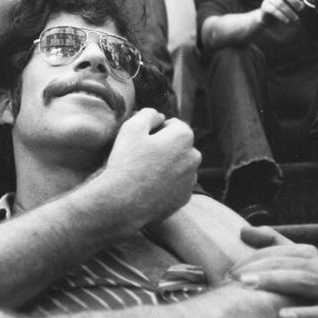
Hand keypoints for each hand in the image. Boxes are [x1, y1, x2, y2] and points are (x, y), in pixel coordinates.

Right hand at [97, 108, 200, 230]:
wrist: (123, 202)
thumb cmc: (127, 162)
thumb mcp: (132, 127)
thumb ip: (149, 114)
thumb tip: (159, 116)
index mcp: (184, 137)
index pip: (174, 125)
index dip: (156, 130)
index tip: (142, 141)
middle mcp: (194, 157)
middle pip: (179, 146)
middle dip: (165, 148)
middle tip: (142, 157)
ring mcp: (191, 180)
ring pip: (179, 166)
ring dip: (167, 166)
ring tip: (144, 174)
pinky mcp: (184, 198)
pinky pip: (177, 185)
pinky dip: (167, 184)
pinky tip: (149, 188)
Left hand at [227, 225, 317, 317]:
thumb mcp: (299, 274)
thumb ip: (276, 249)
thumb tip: (243, 230)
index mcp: (316, 261)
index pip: (285, 251)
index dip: (257, 257)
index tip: (231, 271)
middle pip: (294, 264)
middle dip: (263, 269)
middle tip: (235, 279)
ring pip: (308, 283)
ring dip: (279, 284)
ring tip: (251, 289)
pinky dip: (306, 316)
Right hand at [259, 0, 304, 27]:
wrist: (270, 19)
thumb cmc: (284, 9)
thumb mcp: (292, 1)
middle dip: (294, 1)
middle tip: (301, 9)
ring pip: (280, 3)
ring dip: (289, 12)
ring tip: (295, 19)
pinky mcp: (265, 7)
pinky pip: (273, 10)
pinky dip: (282, 16)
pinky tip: (287, 21)